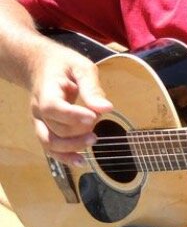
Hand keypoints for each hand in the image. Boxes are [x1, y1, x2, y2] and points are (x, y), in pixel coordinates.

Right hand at [30, 43, 112, 165]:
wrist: (42, 66)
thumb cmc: (65, 65)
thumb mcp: (82, 68)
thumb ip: (93, 88)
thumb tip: (107, 109)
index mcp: (46, 90)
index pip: (53, 107)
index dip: (73, 115)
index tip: (94, 117)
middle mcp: (39, 109)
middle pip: (55, 128)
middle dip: (80, 129)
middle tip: (98, 121)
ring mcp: (40, 121)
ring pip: (50, 143)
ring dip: (73, 147)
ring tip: (94, 140)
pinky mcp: (45, 129)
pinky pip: (51, 148)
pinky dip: (65, 157)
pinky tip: (81, 161)